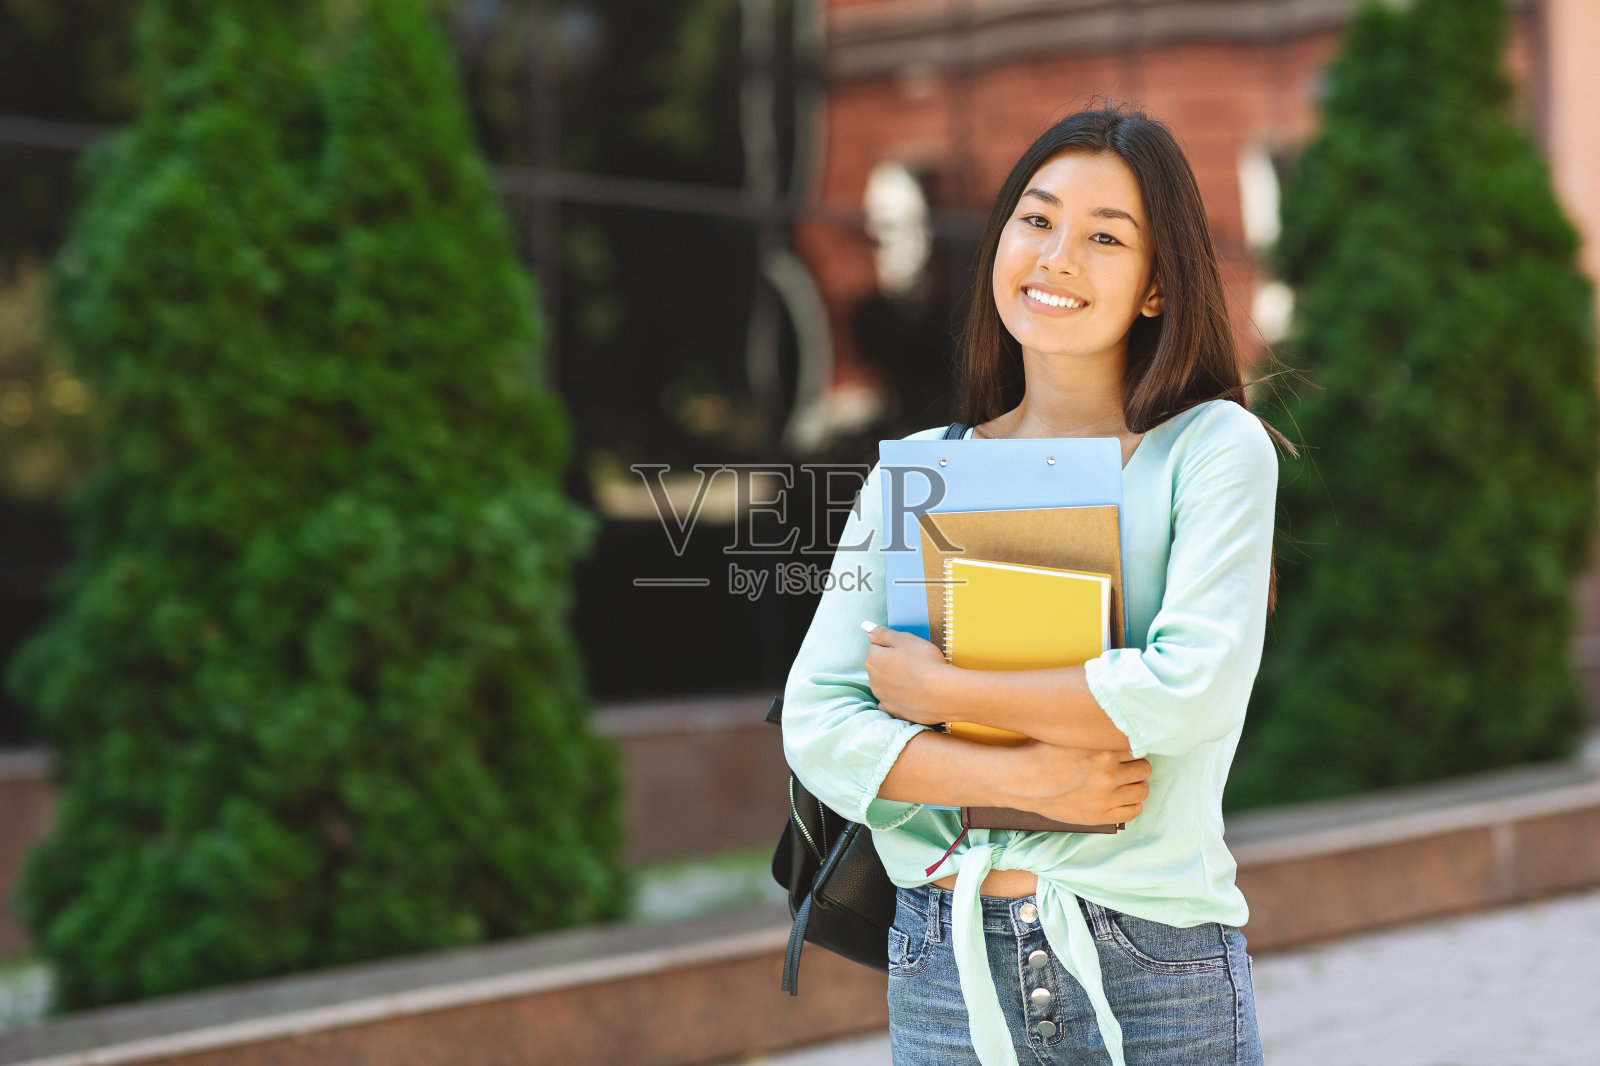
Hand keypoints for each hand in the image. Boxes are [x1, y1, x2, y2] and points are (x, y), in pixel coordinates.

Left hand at [861, 621, 949, 726]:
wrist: (942, 693)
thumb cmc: (924, 662)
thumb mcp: (904, 639)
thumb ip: (882, 633)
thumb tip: (865, 626)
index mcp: (873, 660)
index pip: (874, 647)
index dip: (891, 645)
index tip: (906, 648)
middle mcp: (873, 681)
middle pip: (878, 667)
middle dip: (890, 663)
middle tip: (913, 661)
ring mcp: (883, 698)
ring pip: (884, 685)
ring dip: (894, 681)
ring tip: (915, 678)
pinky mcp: (895, 712)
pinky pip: (891, 704)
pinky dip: (897, 700)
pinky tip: (908, 696)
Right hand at [1004, 743, 1151, 824]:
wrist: (1023, 781)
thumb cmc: (1044, 753)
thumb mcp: (1072, 735)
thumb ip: (1099, 734)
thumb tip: (1121, 728)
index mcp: (1103, 750)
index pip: (1139, 747)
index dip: (1133, 748)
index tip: (1127, 750)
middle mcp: (1108, 774)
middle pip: (1144, 769)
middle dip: (1137, 766)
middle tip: (1126, 766)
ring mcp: (1105, 797)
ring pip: (1142, 790)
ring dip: (1136, 784)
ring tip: (1125, 782)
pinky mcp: (1099, 815)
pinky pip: (1133, 810)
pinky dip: (1133, 803)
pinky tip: (1123, 797)